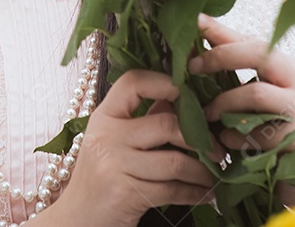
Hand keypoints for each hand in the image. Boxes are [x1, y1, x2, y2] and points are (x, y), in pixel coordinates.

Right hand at [42, 69, 217, 226]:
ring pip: (175, 162)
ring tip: (214, 174)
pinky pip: (172, 190)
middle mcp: (107, 136)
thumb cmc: (101, 175)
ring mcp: (114, 165)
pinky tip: (205, 194)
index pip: (133, 82)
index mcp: (104, 115)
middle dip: (200, 138)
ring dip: (202, 171)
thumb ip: (144, 118)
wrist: (76, 218)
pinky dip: (194, 193)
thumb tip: (183, 98)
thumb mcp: (115, 140)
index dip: (165, 82)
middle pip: (166, 124)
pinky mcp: (125, 194)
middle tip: (217, 148)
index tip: (189, 95)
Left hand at [189, 14, 294, 156]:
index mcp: (290, 65)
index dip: (223, 35)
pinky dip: (235, 135)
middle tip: (193, 67)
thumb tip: (200, 22)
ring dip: (224, 101)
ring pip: (256, 92)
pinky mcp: (294, 138)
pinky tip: (224, 137)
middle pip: (260, 57)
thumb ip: (236, 51)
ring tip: (207, 111)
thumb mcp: (264, 79)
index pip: (255, 40)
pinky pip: (256, 132)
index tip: (195, 26)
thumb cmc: (282, 110)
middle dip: (222, 58)